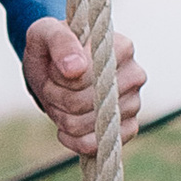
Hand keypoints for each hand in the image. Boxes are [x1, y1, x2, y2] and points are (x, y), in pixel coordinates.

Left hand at [24, 20, 145, 156]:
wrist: (56, 68)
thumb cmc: (51, 48)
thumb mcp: (45, 34)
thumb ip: (60, 42)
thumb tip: (76, 69)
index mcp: (121, 47)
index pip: (81, 78)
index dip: (56, 79)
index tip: (52, 67)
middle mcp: (135, 75)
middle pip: (81, 104)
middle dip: (56, 99)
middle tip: (53, 87)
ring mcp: (134, 103)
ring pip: (86, 127)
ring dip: (62, 118)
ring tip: (61, 101)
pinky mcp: (129, 127)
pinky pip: (97, 146)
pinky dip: (74, 140)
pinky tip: (67, 127)